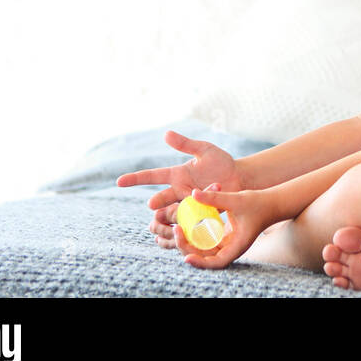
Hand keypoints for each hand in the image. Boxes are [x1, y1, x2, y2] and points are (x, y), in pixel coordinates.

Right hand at [115, 130, 243, 248]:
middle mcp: (179, 191)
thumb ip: (186, 144)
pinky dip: (189, 222)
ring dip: (175, 211)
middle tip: (152, 204)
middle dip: (157, 201)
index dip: (136, 179)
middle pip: (162, 198)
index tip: (119, 181)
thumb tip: (166, 133)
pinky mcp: (200, 214)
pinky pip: (190, 220)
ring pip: (174, 211)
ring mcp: (189, 204)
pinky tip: (188, 226)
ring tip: (177, 211)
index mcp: (177, 175)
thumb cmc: (222, 163)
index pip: (153, 176)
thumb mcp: (205, 150)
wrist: (241, 179)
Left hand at [173, 185, 275, 268]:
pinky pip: (206, 241)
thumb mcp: (237, 199)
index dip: (200, 263)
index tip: (187, 257)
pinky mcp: (225, 236)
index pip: (216, 262)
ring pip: (203, 250)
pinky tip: (186, 226)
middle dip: (188, 248)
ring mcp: (227, 243)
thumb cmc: (259, 203)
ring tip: (177, 229)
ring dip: (189, 243)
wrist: (272, 202)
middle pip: (205, 257)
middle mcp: (231, 248)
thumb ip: (215, 197)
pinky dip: (195, 236)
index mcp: (237, 246)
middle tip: (177, 231)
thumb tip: (193, 194)